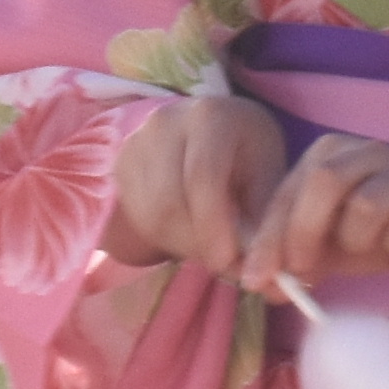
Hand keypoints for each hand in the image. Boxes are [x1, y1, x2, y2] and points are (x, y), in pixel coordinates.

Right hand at [101, 96, 289, 275]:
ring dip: (182, 244)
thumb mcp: (268, 175)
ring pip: (151, 213)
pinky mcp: (121, 165)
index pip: (203, 175)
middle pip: (170, 199)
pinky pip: (137, 217)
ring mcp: (137, 142)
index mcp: (211, 116)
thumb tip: (262, 271)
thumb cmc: (247, 153)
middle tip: (223, 262)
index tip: (227, 259)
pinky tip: (188, 232)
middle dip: (197, 242)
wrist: (212, 131)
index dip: (213, 223)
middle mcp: (165, 122)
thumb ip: (264, 219)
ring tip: (210, 246)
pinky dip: (164, 237)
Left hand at [238, 132, 388, 299]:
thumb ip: (294, 259)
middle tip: (304, 270)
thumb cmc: (377, 235)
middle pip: (324, 182)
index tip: (256, 278)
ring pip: (366, 207)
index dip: (269, 237)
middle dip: (306, 232)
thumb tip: (261, 285)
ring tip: (371, 246)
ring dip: (359, 241)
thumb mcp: (327, 246)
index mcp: (330, 154)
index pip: (288, 192)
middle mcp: (365, 151)